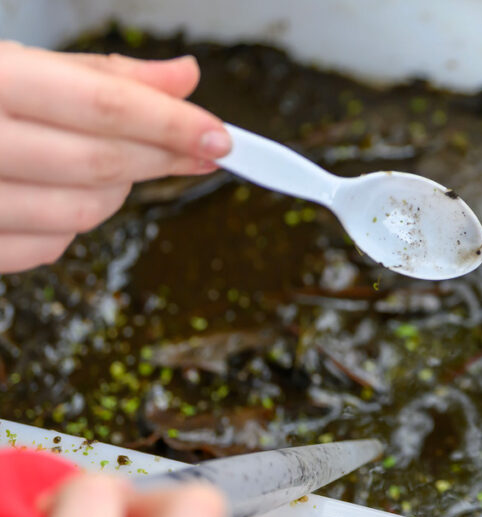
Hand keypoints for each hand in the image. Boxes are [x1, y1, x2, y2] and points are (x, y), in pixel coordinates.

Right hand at [0, 41, 231, 272]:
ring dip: (118, 192)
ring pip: (79, 214)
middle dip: (160, 157)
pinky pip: (43, 250)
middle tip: (200, 149)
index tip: (222, 138)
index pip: (98, 105)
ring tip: (117, 164)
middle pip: (97, 163)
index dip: (170, 124)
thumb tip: (183, 77)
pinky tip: (65, 195)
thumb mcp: (12, 64)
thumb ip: (98, 75)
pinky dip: (71, 226)